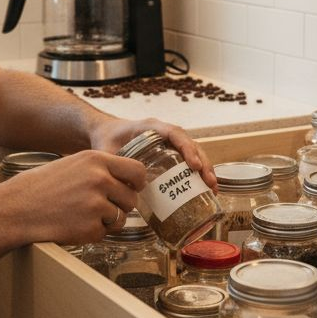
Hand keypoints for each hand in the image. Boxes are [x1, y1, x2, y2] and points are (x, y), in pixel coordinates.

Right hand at [0, 149, 147, 245]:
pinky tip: (73, 225)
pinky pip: (104, 233)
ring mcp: (96, 204)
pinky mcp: (91, 228)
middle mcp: (100, 179)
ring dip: (106, 221)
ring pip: (121, 218)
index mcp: (96, 160)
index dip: (137, 183)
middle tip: (98, 207)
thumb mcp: (73, 165)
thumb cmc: (42, 187)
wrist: (16, 209)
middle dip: (120, 206)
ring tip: (80, 215)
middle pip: (131, 198)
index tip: (132, 188)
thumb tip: (129, 180)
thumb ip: (101, 169)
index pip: (137, 171)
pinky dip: (92, 233)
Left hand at [88, 117, 216, 189]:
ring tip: (212, 189)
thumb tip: (123, 191)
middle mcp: (164, 133)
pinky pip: (188, 161)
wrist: (104, 133)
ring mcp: (169, 143)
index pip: (175, 133)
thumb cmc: (106, 139)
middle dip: (203, 163)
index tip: (194, 165)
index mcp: (151, 127)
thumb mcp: (106, 151)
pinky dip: (198, 174)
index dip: (187, 148)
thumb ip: (112, 166)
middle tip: (210, 183)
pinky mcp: (170, 153)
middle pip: (190, 145)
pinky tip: (204, 190)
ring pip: (193, 153)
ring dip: (205, 170)